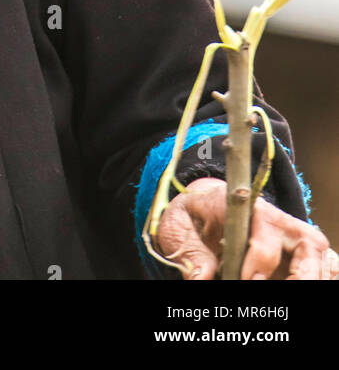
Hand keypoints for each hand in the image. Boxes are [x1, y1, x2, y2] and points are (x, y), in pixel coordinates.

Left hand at [156, 177, 338, 279]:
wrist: (202, 210)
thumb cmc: (193, 220)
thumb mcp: (179, 231)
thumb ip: (192, 256)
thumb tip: (201, 282)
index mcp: (249, 208)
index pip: (266, 230)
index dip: (261, 260)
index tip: (248, 281)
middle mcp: (279, 221)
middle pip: (308, 244)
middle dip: (301, 275)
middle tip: (282, 295)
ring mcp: (294, 239)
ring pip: (322, 257)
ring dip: (314, 279)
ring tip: (293, 293)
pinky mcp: (302, 257)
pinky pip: (328, 266)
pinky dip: (324, 278)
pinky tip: (310, 287)